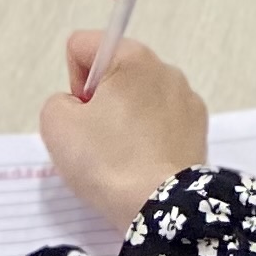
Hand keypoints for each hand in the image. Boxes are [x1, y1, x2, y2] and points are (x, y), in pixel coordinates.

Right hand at [37, 32, 209, 235]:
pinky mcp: (198, 129)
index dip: (73, 81)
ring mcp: (187, 99)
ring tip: (121, 158)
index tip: (82, 113)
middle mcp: (165, 69)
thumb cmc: (108, 162)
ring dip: (124, 120)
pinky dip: (148, 138)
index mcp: (133, 58)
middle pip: (114, 73)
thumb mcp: (57, 126)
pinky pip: (161, 122)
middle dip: (99, 101)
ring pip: (138, 99)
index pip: (84, 47)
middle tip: (97, 141)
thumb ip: (58, 101)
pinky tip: (142, 164)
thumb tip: (79, 106)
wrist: (162, 209)